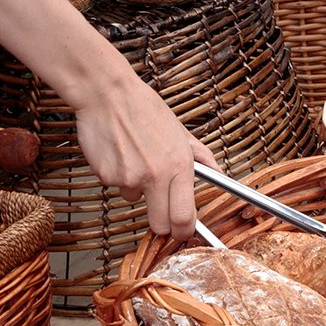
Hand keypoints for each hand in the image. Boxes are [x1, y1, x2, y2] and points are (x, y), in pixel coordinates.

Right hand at [74, 76, 216, 240]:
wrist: (107, 94)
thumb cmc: (143, 108)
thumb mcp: (179, 130)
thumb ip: (201, 156)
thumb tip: (219, 174)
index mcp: (179, 165)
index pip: (185, 217)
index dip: (183, 232)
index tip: (182, 232)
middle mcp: (155, 176)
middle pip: (160, 225)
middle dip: (161, 223)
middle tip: (159, 208)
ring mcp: (129, 178)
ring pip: (134, 201)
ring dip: (135, 187)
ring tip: (134, 157)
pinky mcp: (106, 177)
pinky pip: (115, 186)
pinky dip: (117, 175)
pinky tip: (119, 152)